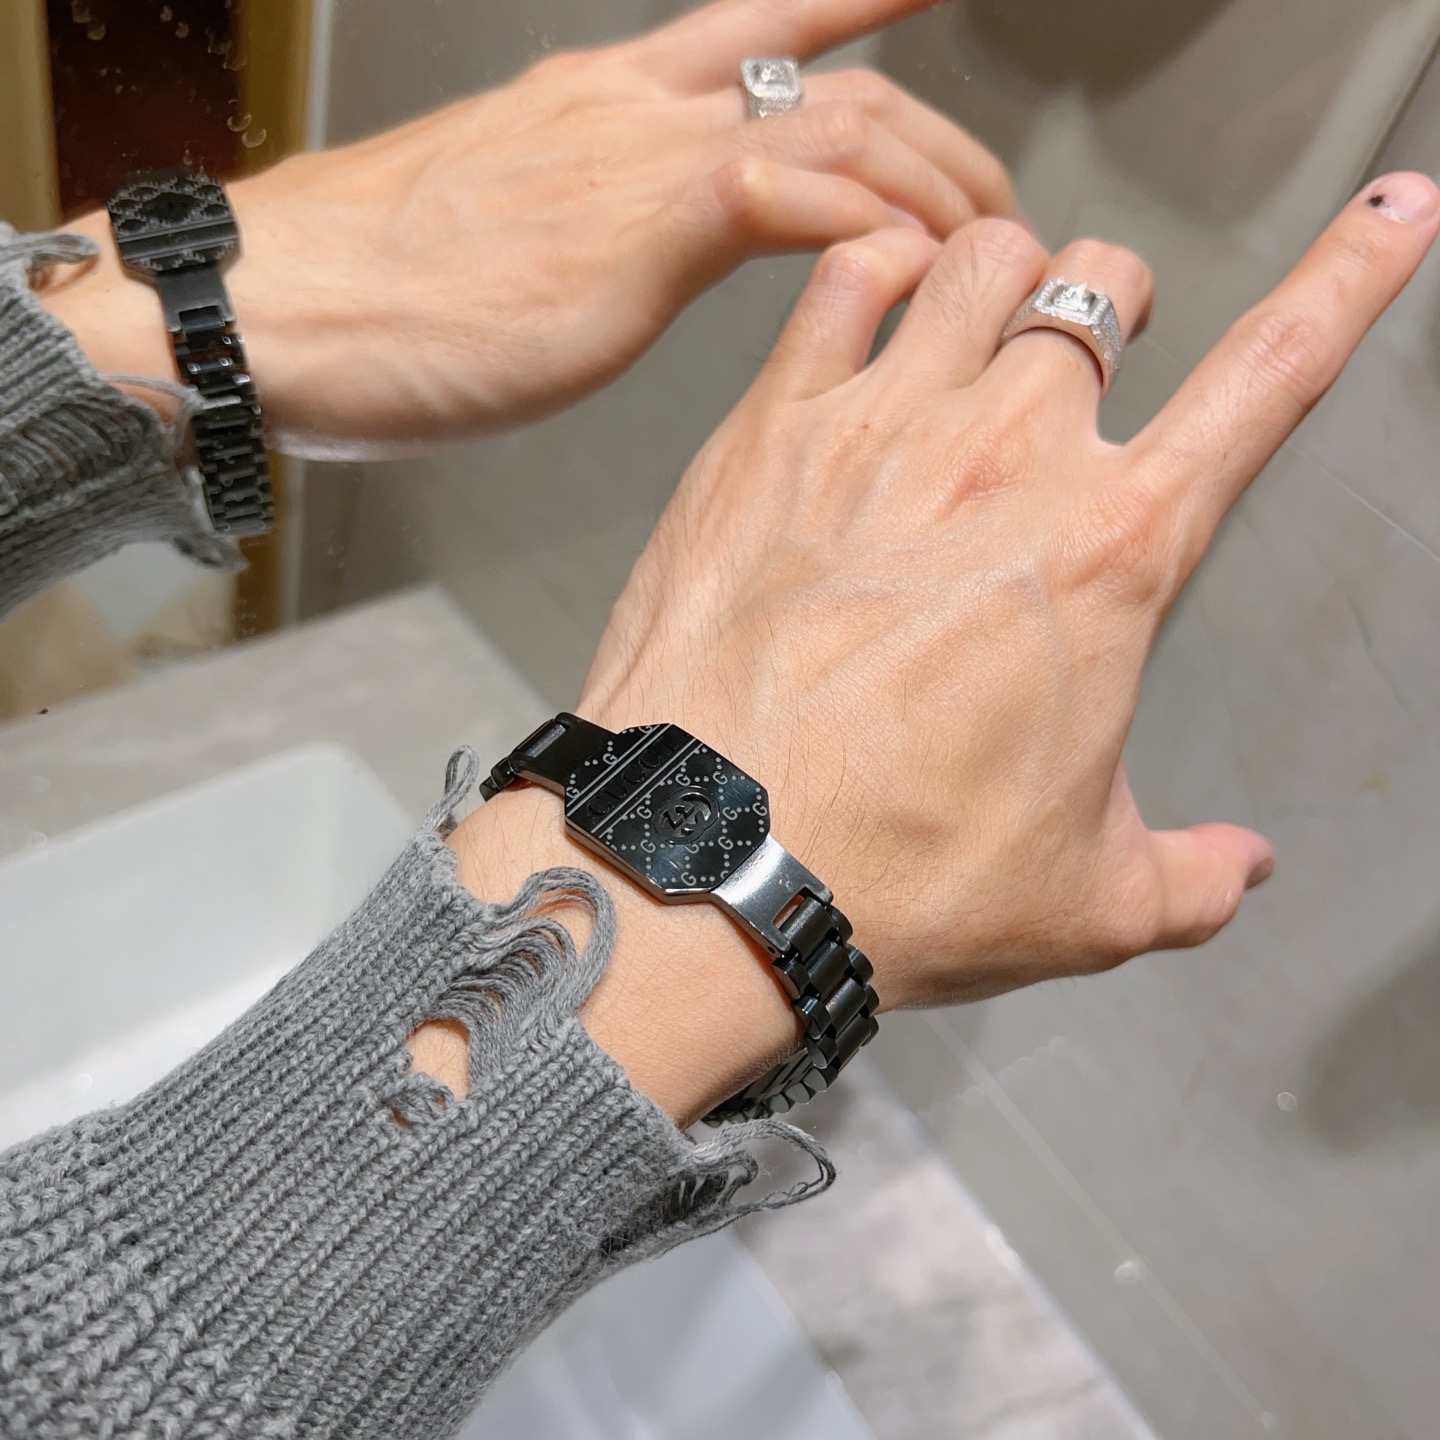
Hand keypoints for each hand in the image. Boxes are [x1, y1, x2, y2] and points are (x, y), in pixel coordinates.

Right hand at [40, 0, 1012, 458]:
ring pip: (849, 131)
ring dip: (938, 192)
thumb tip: (611, 256)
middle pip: (841, 81)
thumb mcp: (498, 229)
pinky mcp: (644, 227)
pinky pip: (806, 202)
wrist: (269, 307)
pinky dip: (881, 232)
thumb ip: (581, 224)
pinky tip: (923, 274)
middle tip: (995, 200)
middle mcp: (634, 107)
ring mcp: (643, 158)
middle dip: (940, 139)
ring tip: (990, 252)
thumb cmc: (365, 293)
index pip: (764, 29)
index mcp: (600, 101)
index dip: (862, 6)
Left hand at [573, 172, 1439, 1046]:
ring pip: (979, 259)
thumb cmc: (892, 877)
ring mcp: (879, 427)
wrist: (712, 864)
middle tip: (1086, 355)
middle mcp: (1006, 458)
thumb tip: (1238, 869)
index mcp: (1113, 552)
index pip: (1271, 375)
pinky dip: (874, 268)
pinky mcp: (767, 431)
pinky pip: (839, 282)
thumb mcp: (1084, 901)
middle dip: (1111, 306)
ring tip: (981, 327)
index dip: (1350, 278)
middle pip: (1102, 286)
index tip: (1393, 213)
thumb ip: (1188, 876)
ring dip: (1003, 276)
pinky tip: (874, 306)